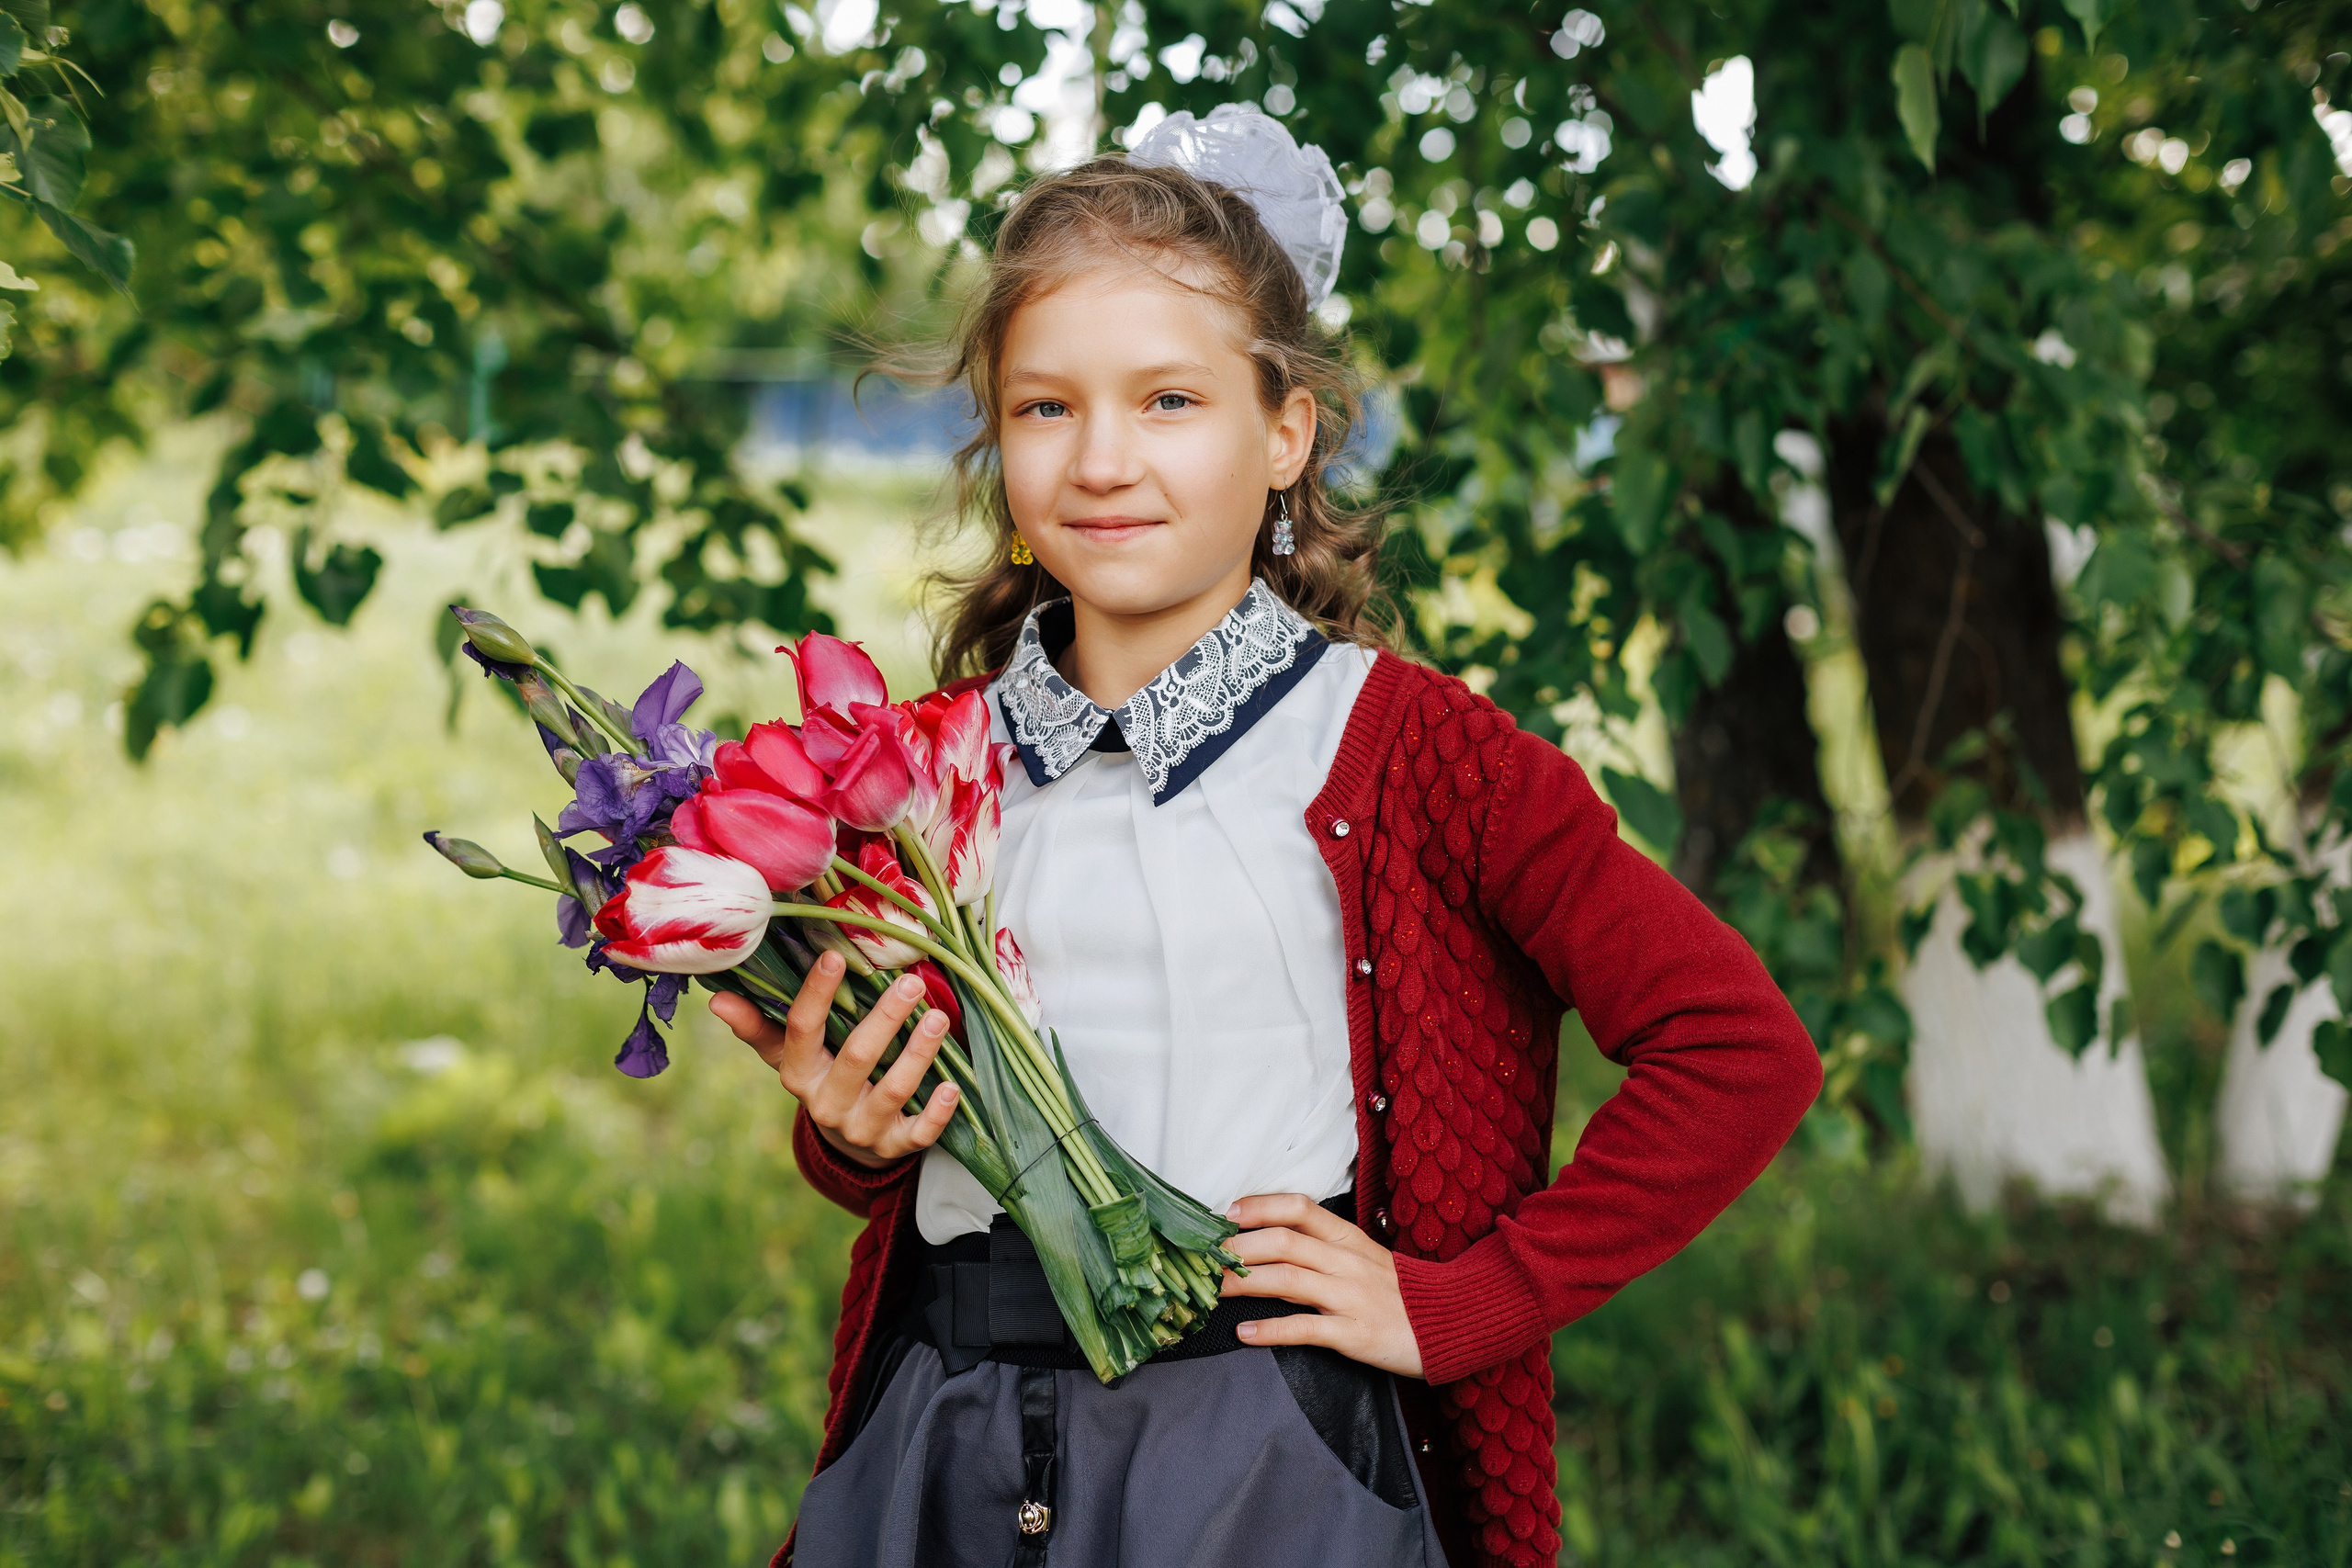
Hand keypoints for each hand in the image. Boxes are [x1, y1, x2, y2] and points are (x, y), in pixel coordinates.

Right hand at [709, 951, 959, 1169]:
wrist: (848, 1148)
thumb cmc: (822, 1079)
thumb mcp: (788, 1056)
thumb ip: (758, 1026)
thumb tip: (717, 998)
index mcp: (799, 1074)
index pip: (802, 1030)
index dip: (817, 993)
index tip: (835, 956)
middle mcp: (827, 1103)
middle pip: (856, 1058)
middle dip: (885, 1019)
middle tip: (911, 983)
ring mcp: (861, 1128)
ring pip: (892, 1092)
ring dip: (917, 1055)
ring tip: (938, 1018)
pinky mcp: (894, 1147)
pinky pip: (917, 1134)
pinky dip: (937, 1114)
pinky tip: (953, 1087)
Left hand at [1218, 1193, 1424, 1379]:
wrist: (1450, 1324)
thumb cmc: (1400, 1292)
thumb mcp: (1365, 1258)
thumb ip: (1324, 1248)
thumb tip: (1272, 1243)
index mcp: (1348, 1238)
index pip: (1299, 1208)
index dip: (1259, 1207)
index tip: (1227, 1213)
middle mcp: (1346, 1262)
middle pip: (1283, 1242)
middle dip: (1238, 1248)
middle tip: (1205, 1257)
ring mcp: (1350, 1297)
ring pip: (1287, 1280)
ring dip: (1242, 1284)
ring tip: (1212, 1290)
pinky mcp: (1353, 1333)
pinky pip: (1304, 1329)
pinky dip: (1269, 1331)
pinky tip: (1244, 1334)